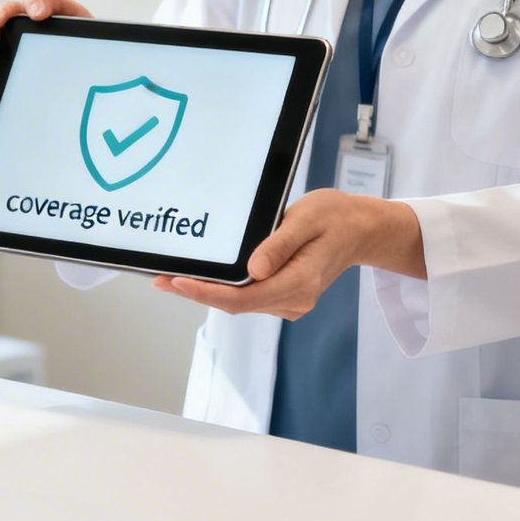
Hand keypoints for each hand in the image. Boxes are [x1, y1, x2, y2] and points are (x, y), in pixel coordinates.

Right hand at [0, 0, 93, 102]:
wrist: (88, 82)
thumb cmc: (85, 53)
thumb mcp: (86, 35)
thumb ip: (75, 22)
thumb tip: (42, 18)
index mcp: (39, 15)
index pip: (30, 2)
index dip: (32, 3)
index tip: (37, 15)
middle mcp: (15, 32)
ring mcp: (4, 56)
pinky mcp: (0, 79)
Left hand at [154, 190, 425, 319]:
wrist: (359, 228)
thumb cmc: (334, 217)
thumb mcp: (306, 219)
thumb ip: (279, 244)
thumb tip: (252, 271)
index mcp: (300, 282)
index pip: (243, 298)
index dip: (206, 293)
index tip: (177, 282)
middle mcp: (294, 299)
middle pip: (235, 304)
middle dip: (197, 292)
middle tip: (159, 279)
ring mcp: (290, 301)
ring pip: (239, 303)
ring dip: (206, 291)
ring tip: (171, 276)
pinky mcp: (284, 295)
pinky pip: (248, 297)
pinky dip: (222, 288)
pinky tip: (201, 276)